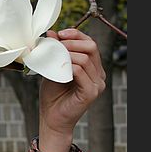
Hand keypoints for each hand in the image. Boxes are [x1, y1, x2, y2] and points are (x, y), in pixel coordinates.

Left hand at [38, 28, 105, 151]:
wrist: (51, 118)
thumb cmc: (53, 96)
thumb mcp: (53, 68)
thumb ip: (54, 52)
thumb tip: (51, 33)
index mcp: (92, 68)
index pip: (89, 43)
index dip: (75, 35)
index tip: (59, 33)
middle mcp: (98, 75)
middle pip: (91, 47)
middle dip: (72, 42)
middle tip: (55, 44)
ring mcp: (97, 84)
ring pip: (86, 58)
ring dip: (67, 54)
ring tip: (53, 56)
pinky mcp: (91, 93)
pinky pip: (81, 72)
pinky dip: (68, 66)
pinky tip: (57, 68)